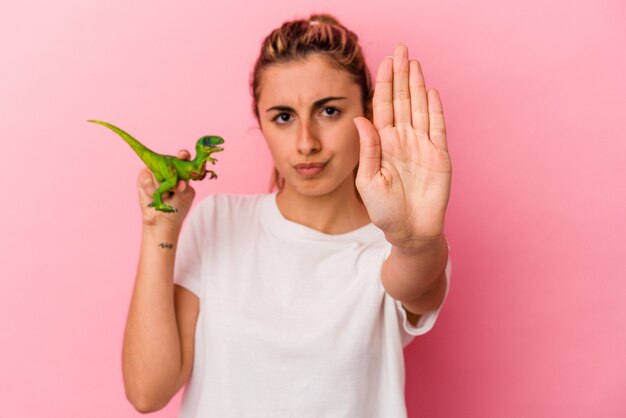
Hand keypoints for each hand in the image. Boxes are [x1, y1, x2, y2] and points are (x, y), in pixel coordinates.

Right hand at [137, 150, 195, 229]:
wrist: (162, 219)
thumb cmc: (177, 206)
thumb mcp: (185, 199)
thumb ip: (184, 190)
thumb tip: (181, 184)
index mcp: (182, 169)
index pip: (184, 157)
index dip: (183, 154)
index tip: (182, 155)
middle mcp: (168, 166)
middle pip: (166, 161)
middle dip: (167, 172)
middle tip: (171, 188)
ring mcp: (155, 170)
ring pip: (155, 172)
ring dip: (160, 188)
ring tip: (165, 196)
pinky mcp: (143, 176)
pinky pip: (146, 179)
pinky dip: (151, 190)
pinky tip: (154, 195)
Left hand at [353, 44, 451, 247]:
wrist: (410, 231)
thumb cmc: (385, 211)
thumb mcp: (368, 181)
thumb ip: (368, 149)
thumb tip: (361, 119)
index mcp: (383, 144)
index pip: (383, 107)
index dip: (385, 84)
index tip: (384, 61)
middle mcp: (402, 140)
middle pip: (402, 101)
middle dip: (401, 75)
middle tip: (401, 49)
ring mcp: (422, 146)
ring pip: (420, 108)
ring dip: (417, 86)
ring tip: (414, 62)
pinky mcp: (439, 156)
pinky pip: (437, 128)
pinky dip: (435, 110)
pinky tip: (431, 91)